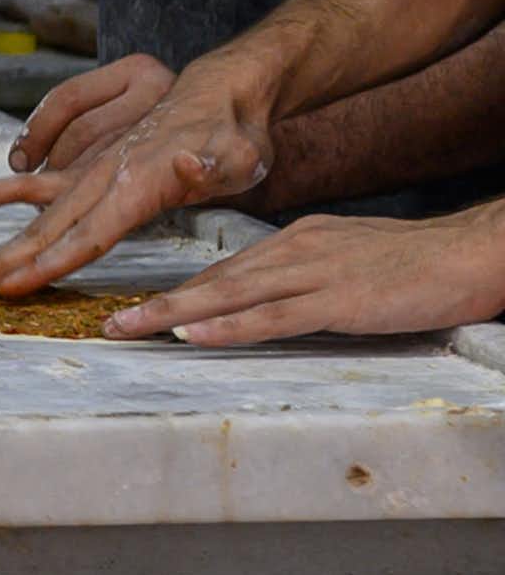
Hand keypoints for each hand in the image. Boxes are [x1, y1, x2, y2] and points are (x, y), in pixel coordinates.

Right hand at [0, 63, 273, 298]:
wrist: (215, 96)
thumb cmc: (234, 134)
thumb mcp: (238, 151)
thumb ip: (213, 161)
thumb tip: (188, 163)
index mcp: (137, 186)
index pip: (89, 234)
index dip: (51, 262)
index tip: (13, 288)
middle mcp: (102, 180)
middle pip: (47, 230)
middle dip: (3, 261)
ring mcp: (89, 175)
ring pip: (32, 216)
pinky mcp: (86, 173)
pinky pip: (31, 188)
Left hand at [102, 203, 504, 347]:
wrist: (463, 254)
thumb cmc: (413, 262)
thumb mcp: (346, 258)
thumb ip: (306, 273)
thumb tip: (274, 293)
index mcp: (293, 241)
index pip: (225, 269)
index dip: (181, 290)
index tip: (140, 305)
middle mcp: (291, 251)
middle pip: (212, 280)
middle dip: (157, 301)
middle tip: (111, 322)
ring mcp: (311, 274)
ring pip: (228, 295)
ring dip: (174, 313)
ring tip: (130, 328)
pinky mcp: (336, 301)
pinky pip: (271, 317)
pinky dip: (228, 326)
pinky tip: (193, 333)